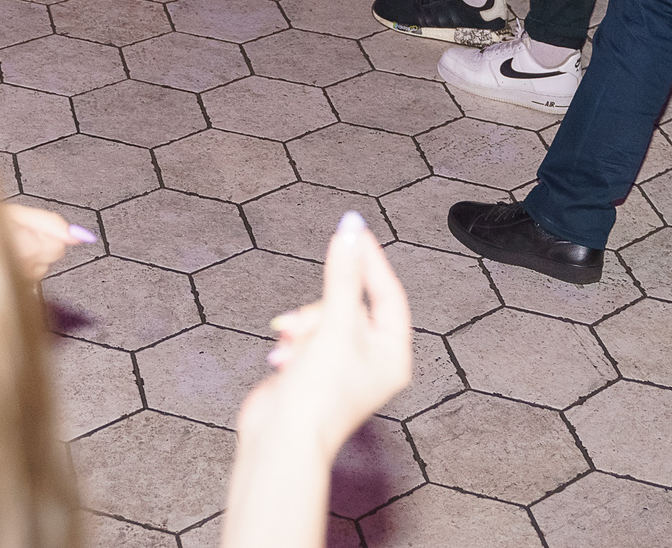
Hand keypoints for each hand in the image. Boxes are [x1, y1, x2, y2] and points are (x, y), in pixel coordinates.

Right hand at [2, 203, 97, 282]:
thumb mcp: (17, 214)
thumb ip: (51, 224)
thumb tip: (77, 235)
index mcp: (26, 249)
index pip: (58, 246)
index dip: (47, 232)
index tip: (29, 226)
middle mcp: (23, 270)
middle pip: (53, 257)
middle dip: (42, 243)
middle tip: (18, 233)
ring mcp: (18, 282)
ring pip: (42, 267)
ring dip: (32, 255)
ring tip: (9, 244)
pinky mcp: (14, 288)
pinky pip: (30, 276)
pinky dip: (24, 266)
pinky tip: (7, 257)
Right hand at [236, 212, 413, 461]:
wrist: (279, 441)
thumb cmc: (317, 400)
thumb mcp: (335, 328)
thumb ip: (342, 277)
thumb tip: (349, 234)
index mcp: (392, 355)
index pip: (388, 294)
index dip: (370, 262)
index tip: (353, 232)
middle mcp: (371, 361)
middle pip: (350, 306)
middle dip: (323, 309)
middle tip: (309, 320)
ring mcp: (341, 367)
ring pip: (324, 319)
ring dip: (304, 326)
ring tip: (293, 345)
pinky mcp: (314, 371)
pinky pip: (306, 337)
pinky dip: (293, 342)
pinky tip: (283, 357)